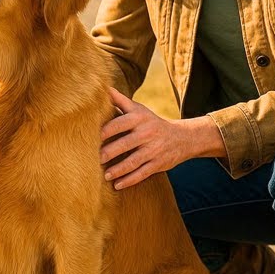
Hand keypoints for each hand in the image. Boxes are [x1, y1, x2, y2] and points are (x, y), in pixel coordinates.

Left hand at [98, 89, 222, 189]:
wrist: (181, 137)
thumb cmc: (151, 122)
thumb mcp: (139, 109)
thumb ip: (121, 101)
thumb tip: (104, 88)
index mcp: (140, 118)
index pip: (120, 123)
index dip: (106, 131)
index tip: (93, 137)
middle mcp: (147, 133)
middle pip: (125, 144)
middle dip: (110, 152)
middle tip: (95, 159)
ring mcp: (154, 149)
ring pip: (133, 161)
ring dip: (118, 170)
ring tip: (105, 175)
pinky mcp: (158, 164)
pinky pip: (142, 173)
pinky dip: (129, 180)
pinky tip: (117, 185)